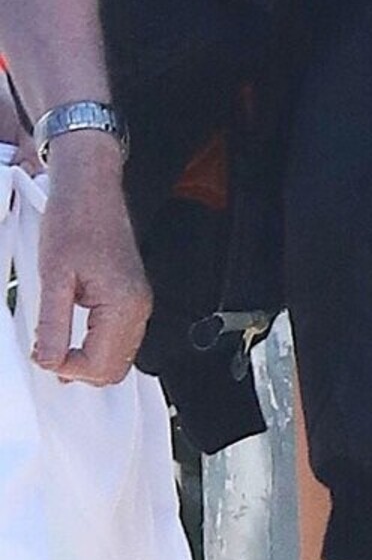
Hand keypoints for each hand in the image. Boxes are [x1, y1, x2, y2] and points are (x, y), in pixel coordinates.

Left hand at [32, 132, 151, 384]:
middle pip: (114, 370)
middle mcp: (138, 305)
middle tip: (50, 350)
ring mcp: (138, 300)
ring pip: (119, 357)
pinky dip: (96, 345)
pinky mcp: (132, 295)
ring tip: (58, 341)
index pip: (100, 366)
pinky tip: (73, 333)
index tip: (45, 352)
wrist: (90, 190)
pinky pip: (119, 338)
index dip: (66, 368)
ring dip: (88, 360)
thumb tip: (48, 362)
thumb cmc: (75, 221)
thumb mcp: (54, 276)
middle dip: (80, 370)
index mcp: (123, 303)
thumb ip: (53, 325)